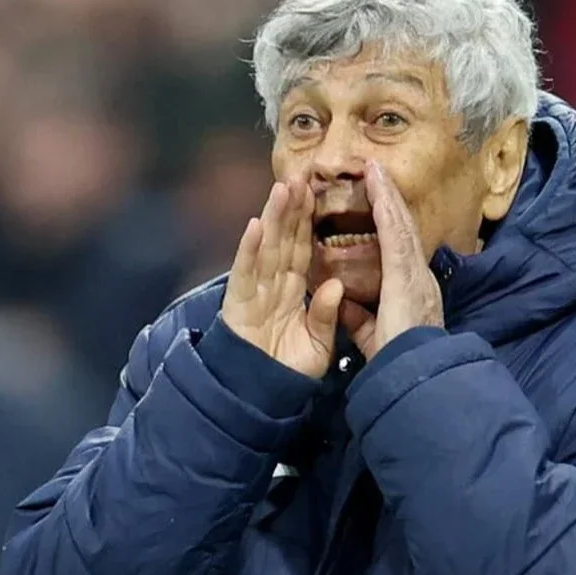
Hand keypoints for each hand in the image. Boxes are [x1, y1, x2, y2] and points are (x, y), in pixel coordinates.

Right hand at [221, 180, 344, 377]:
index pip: (303, 248)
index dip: (309, 221)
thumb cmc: (288, 370)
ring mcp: (253, 291)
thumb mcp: (319, 343)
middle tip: (301, 176)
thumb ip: (327, 314)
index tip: (318, 193)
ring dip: (273, 218)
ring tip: (282, 189)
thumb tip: (337, 287)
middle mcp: (272, 285)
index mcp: (294, 290)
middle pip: (284, 240)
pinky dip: (250, 249)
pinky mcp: (238, 303)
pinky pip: (246, 272)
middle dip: (291, 208)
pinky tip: (256, 225)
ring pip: (266, 248)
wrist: (262, 397)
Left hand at [339, 161, 444, 358]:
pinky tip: (376, 186)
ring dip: (387, 195)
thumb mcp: (373, 335)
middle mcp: (418, 275)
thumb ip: (361, 316)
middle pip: (402, 229)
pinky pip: (394, 233)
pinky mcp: (406, 273)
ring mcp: (415, 272)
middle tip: (376, 172)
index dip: (388, 223)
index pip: (398, 249)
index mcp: (411, 290)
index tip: (379, 202)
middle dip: (389, 200)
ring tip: (374, 169)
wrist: (415, 373)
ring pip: (400, 224)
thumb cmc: (397, 361)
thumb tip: (345, 302)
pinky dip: (385, 207)